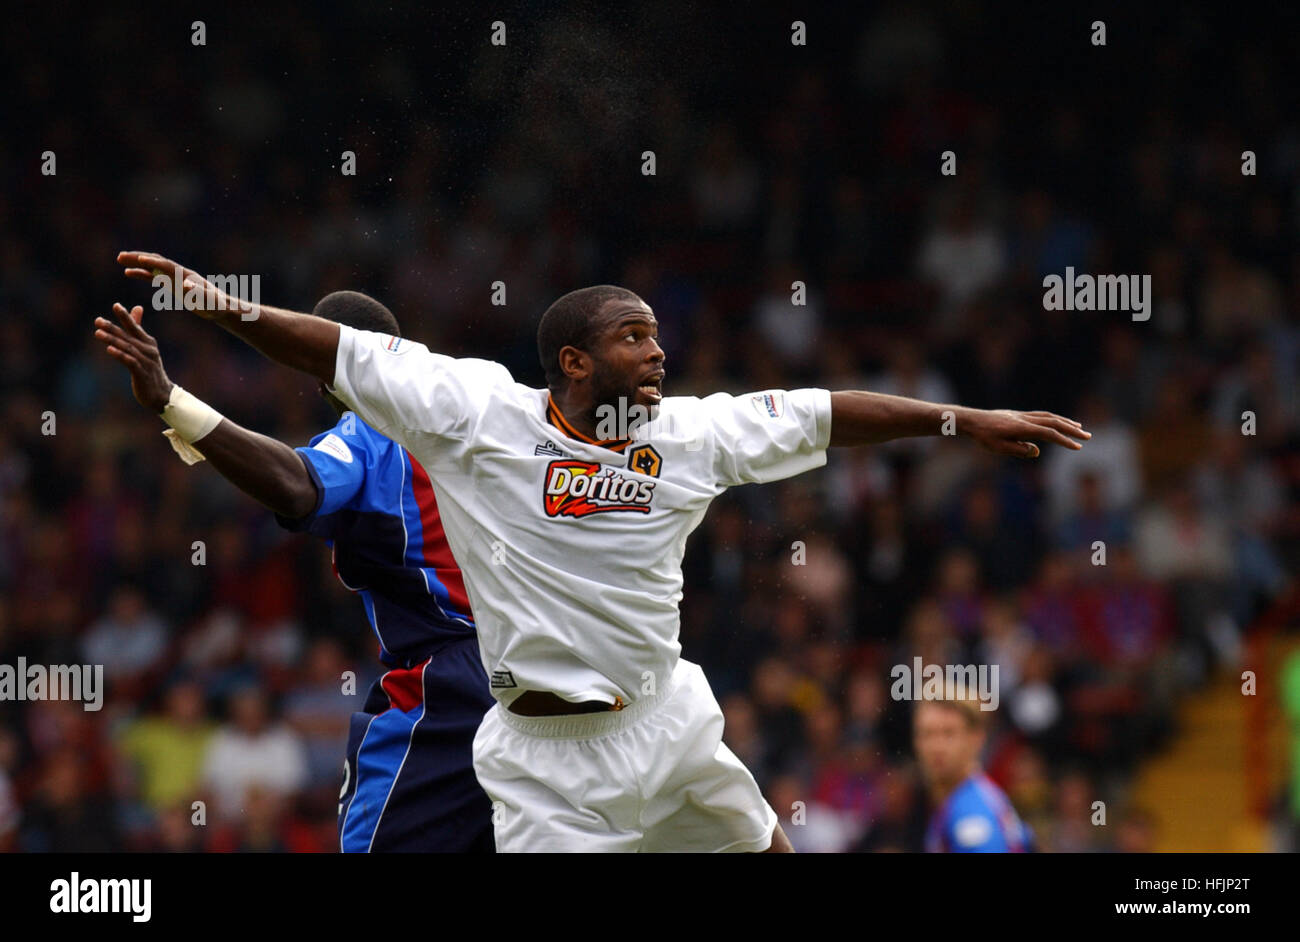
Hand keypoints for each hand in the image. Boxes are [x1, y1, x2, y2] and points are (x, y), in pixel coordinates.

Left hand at [94, 303, 174, 411]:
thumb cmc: (150, 369)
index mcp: (148, 342)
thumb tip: (137, 307)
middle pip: (128, 336)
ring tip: (97, 333)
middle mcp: (149, 350)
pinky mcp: (142, 374)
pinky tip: (109, 350)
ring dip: (112, 340)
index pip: (135, 327)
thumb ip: (138, 328)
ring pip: (127, 348)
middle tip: (97, 320)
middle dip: (112, 327)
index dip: (126, 316)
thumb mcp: (145, 347)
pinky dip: (120, 355)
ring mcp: (146, 362)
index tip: (116, 305)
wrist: (162, 394)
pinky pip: (130, 362)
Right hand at [116, 251, 234, 318]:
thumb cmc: (215, 305)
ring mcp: (173, 277)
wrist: (220, 307)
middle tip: (120, 256)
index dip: (153, 262)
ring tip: (120, 259)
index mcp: (185, 275)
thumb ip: (196, 292)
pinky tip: (128, 273)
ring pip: (152, 266)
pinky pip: (153, 276)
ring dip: (136, 263)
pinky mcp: (171, 283)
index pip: (166, 266)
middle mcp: (178, 272)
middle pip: (156, 261)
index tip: (138, 259)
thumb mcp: (206, 300)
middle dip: (139, 258)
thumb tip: (185, 285)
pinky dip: (141, 273)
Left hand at [961, 408, 1089, 457]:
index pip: (1048, 433)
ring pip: (1049, 416)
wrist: (972, 420)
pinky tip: (1058, 422)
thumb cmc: (984, 436)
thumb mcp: (999, 448)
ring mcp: (1023, 415)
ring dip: (1066, 422)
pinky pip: (1041, 415)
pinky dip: (1054, 418)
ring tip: (1079, 427)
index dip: (1064, 440)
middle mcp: (1025, 419)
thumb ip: (1019, 450)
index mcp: (1022, 428)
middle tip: (1088, 436)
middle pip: (1054, 422)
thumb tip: (1036, 451)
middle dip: (1072, 430)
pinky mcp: (1019, 415)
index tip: (1078, 447)